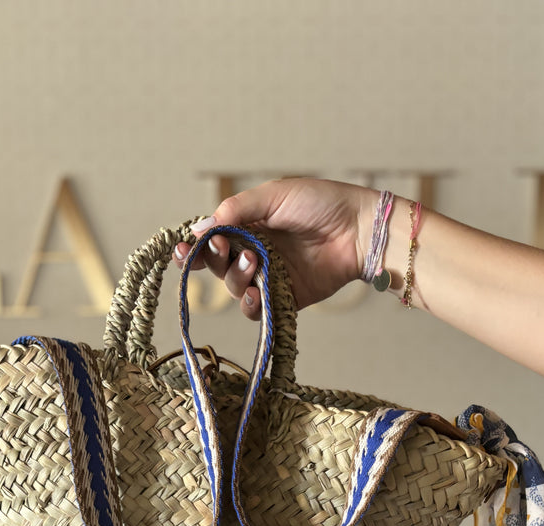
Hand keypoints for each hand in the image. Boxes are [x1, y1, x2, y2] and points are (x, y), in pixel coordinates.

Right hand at [173, 177, 376, 319]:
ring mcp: (269, 278)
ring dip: (236, 278)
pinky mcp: (284, 299)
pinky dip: (250, 304)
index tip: (185, 248)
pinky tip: (256, 292)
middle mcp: (254, 253)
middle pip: (218, 266)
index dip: (196, 247)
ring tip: (254, 262)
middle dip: (213, 259)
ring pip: (235, 288)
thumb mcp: (273, 196)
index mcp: (248, 227)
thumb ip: (237, 210)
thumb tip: (200, 227)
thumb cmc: (319, 204)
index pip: (212, 240)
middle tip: (222, 247)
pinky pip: (257, 309)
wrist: (358, 230)